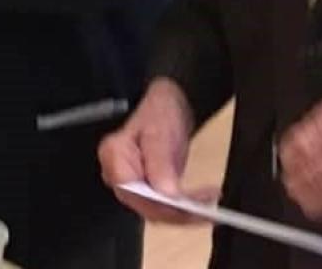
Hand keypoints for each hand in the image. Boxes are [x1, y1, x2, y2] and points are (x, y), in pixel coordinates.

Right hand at [99, 78, 216, 223]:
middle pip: (143, 205)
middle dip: (176, 212)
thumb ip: (160, 164)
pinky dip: (182, 209)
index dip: (159, 204)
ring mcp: (130, 184)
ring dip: (183, 214)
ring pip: (155, 211)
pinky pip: (162, 207)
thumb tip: (167, 195)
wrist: (167, 106)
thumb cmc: (160, 111)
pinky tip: (200, 205)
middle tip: (205, 207)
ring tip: (207, 206)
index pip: (132, 191)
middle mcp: (116, 175)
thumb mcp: (160, 132)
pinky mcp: (145, 190)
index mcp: (113, 156)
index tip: (187, 204)